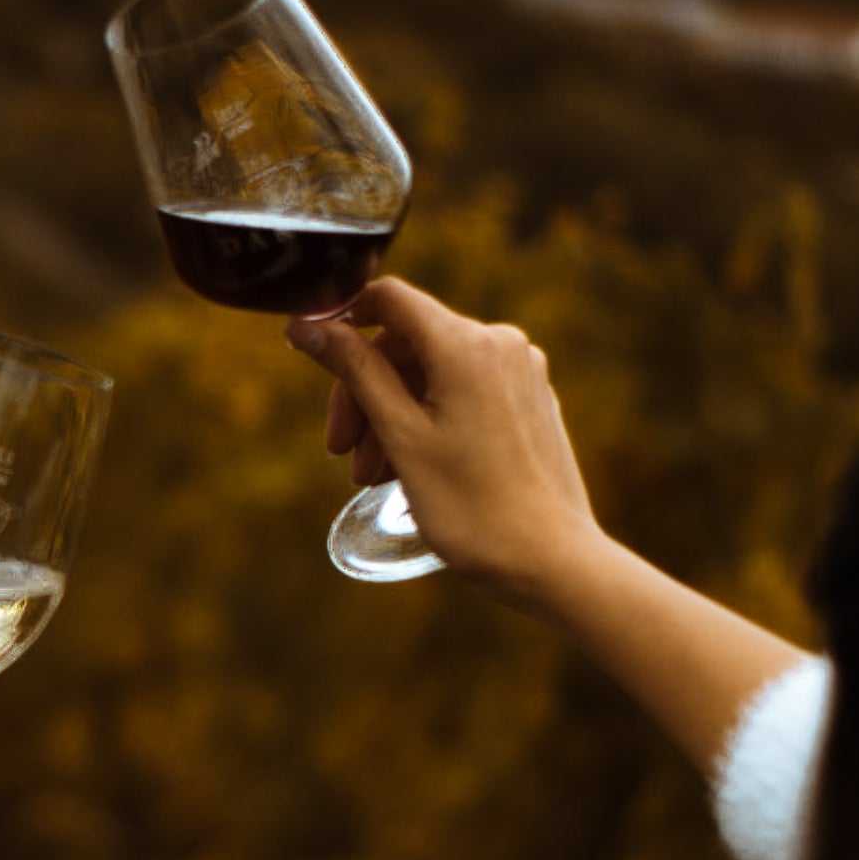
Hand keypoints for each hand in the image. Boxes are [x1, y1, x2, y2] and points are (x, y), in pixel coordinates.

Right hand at [286, 278, 601, 615]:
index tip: (311, 356)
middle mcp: (500, 344)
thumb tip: (306, 327)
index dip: (342, 319)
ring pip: (432, 374)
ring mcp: (520, 372)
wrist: (552, 561)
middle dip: (365, 393)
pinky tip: (409, 471)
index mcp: (467, 344)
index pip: (388, 298)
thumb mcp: (402, 436)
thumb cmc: (473, 507)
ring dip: (391, 416)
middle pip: (407, 344)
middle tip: (340, 451)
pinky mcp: (530, 401)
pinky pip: (463, 393)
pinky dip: (427, 422)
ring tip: (371, 477)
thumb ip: (355, 372)